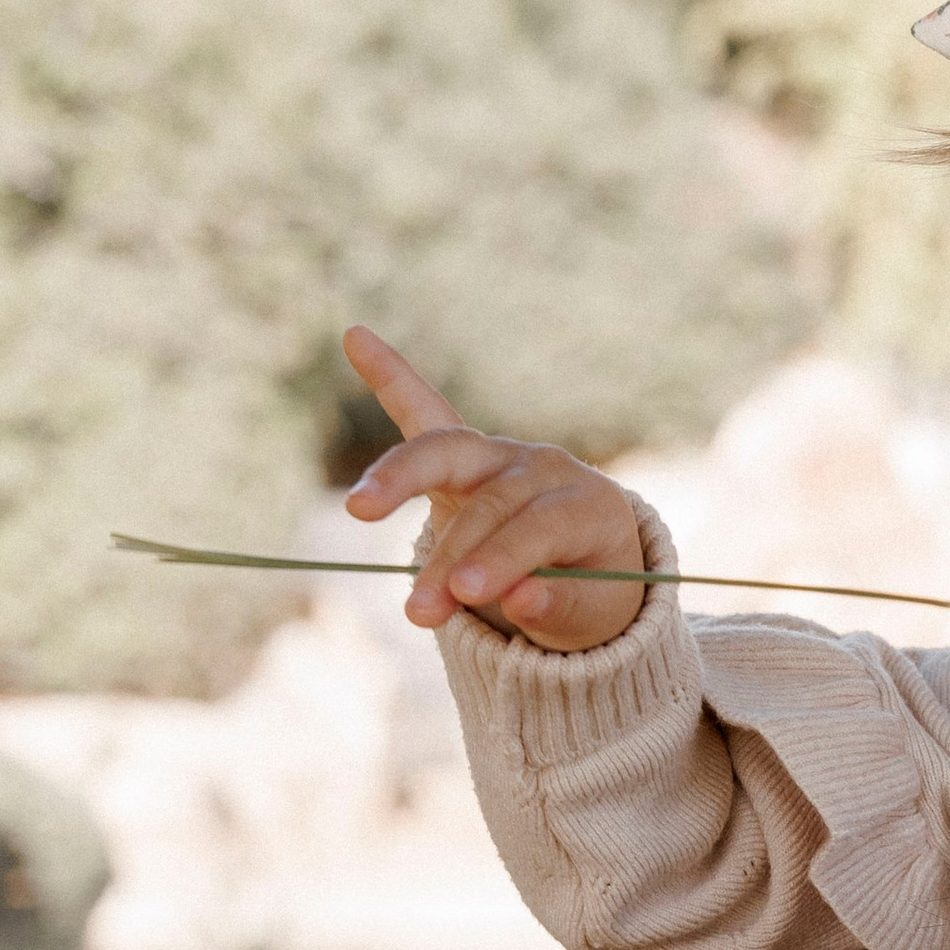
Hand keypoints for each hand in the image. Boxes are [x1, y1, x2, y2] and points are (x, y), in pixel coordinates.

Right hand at [341, 325, 651, 650]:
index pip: (542, 527)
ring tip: (359, 509)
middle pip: (492, 503)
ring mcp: (500, 455)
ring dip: (400, 481)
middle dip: (453, 556)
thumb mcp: (593, 612)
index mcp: (587, 506)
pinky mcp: (463, 455)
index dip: (504, 557)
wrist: (591, 557)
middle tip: (420, 611)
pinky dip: (390, 376)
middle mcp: (544, 469)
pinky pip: (422, 410)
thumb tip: (520, 602)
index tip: (465, 593)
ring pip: (447, 453)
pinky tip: (356, 338)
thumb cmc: (593, 588)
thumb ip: (560, 606)